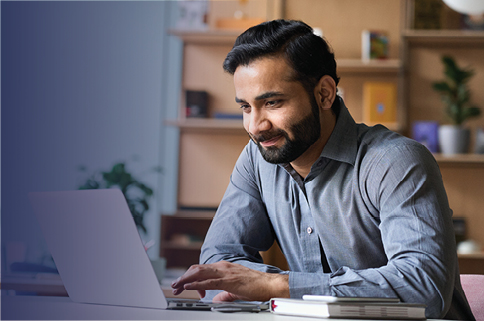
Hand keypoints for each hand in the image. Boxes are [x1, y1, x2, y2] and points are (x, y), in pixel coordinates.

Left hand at [171, 261, 288, 301]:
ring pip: (200, 272)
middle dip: (183, 277)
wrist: (270, 285)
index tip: (184, 287)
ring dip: (186, 279)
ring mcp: (225, 272)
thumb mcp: (235, 290)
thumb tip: (216, 300)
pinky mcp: (228, 280)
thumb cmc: (256, 286)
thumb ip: (224, 294)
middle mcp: (223, 266)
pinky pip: (209, 281)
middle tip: (174, 286)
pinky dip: (196, 284)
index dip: (190, 278)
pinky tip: (188, 287)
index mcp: (224, 267)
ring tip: (177, 286)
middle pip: (197, 269)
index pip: (202, 270)